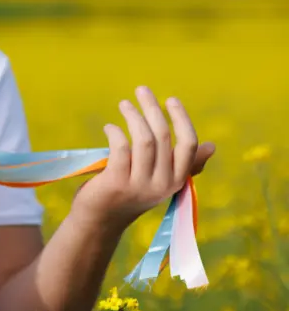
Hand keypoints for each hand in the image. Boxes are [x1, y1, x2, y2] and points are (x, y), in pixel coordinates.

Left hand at [71, 85, 215, 229]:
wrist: (100, 220)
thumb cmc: (130, 193)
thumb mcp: (160, 180)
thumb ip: (182, 164)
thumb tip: (212, 146)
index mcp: (177, 180)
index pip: (189, 145)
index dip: (181, 119)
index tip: (170, 99)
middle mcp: (163, 184)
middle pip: (163, 136)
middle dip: (152, 108)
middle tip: (142, 90)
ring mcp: (140, 185)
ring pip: (144, 140)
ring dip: (133, 116)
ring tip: (124, 104)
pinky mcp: (117, 183)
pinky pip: (121, 148)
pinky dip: (115, 132)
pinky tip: (109, 128)